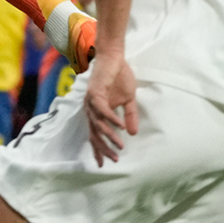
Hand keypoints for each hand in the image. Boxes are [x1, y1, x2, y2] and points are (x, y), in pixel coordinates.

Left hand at [83, 47, 138, 165]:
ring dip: (109, 135)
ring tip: (120, 145)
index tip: (104, 164)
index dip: (98, 149)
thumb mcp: (128, 100)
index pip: (95, 135)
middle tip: (114, 159)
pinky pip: (103, 109)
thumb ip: (129, 116)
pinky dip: (111, 119)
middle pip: (94, 133)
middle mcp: (90, 109)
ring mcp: (91, 101)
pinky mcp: (95, 92)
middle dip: (104, 148)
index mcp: (96, 112)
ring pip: (97, 123)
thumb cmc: (119, 78)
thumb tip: (133, 133)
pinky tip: (121, 126)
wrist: (115, 58)